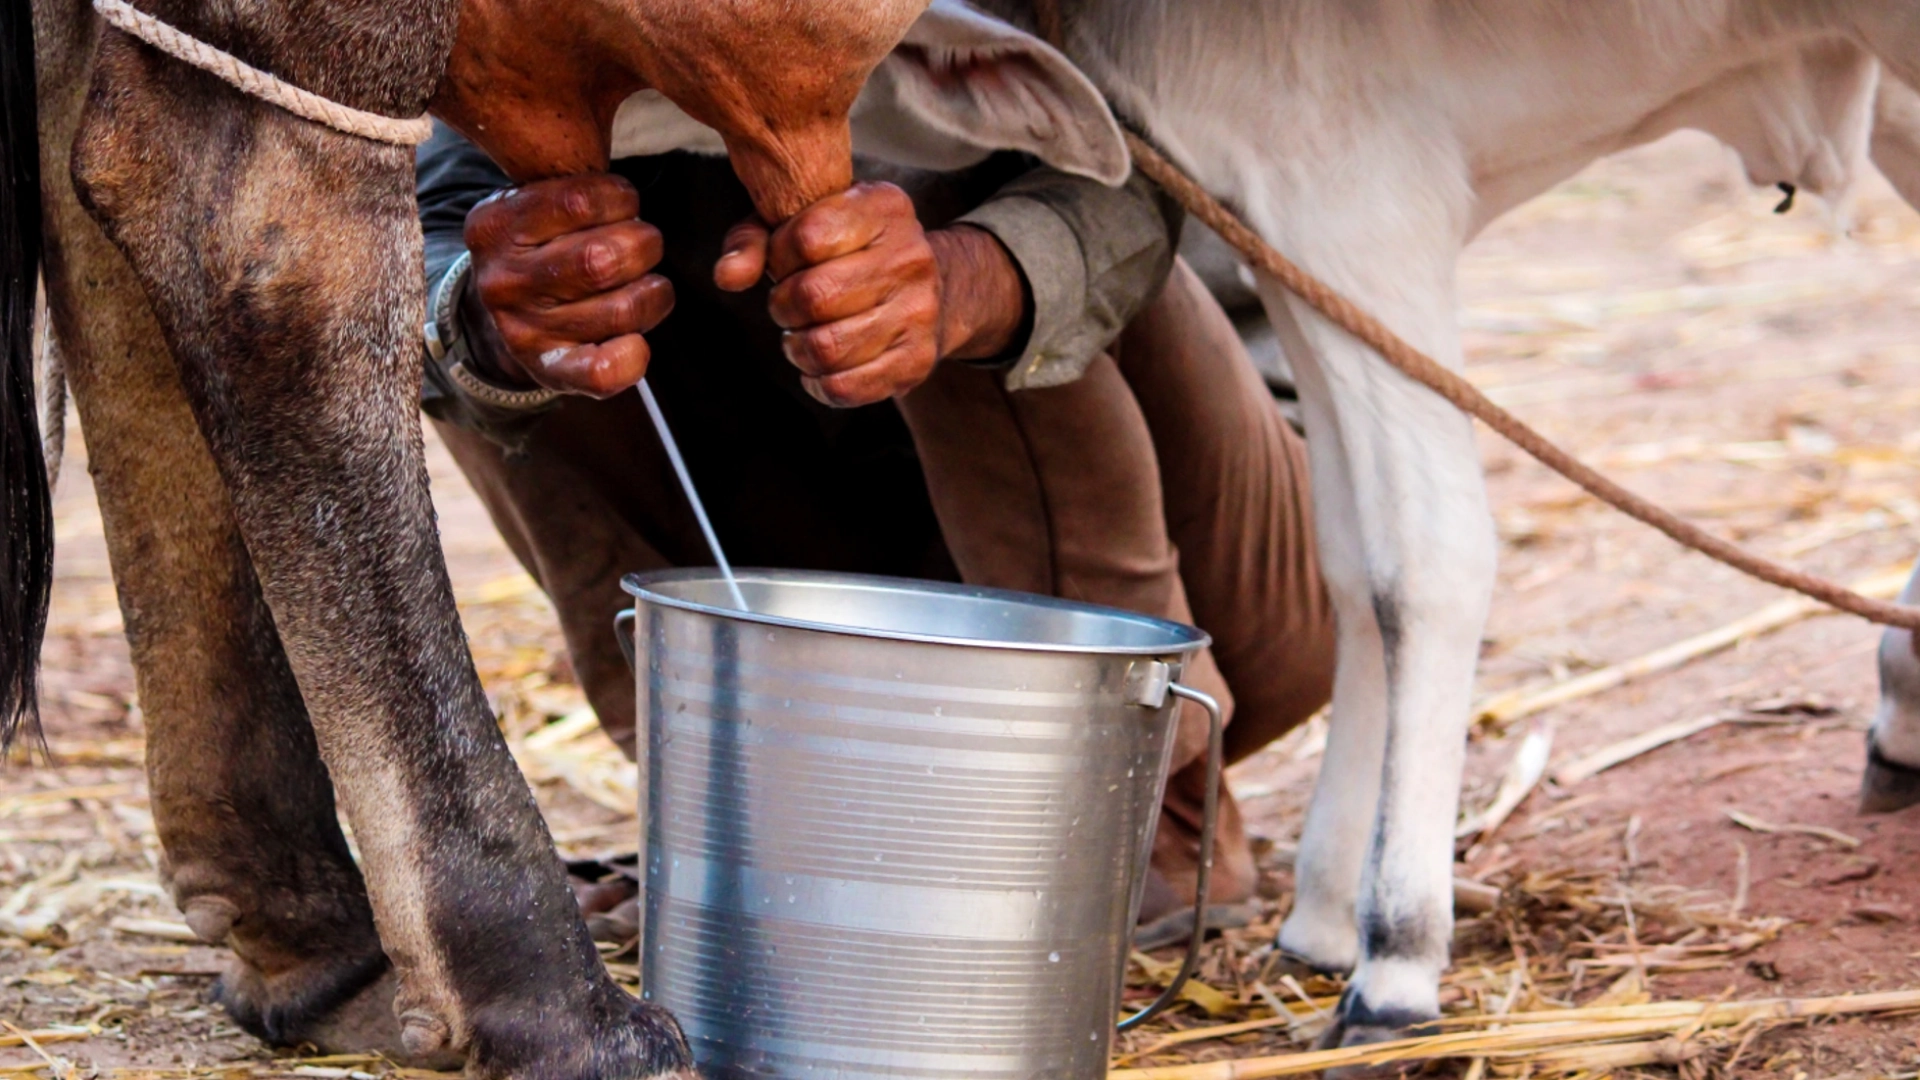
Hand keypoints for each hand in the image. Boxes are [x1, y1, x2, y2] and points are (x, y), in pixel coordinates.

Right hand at [463, 174, 674, 397]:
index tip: (623, 204)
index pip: (579, 199)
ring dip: (653, 294)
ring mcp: (522, 330)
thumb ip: (571, 187)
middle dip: (644, 245)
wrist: (497, 318)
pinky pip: (606, 370)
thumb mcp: (533, 205)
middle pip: (605, 259)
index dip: (622, 199)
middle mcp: (501, 279)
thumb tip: (626, 177)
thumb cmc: (538, 245)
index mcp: (494, 224)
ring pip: (622, 309)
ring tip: (646, 285)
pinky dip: (636, 354)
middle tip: (641, 245)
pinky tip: (635, 339)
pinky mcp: (548, 372)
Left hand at [714, 182, 1025, 406]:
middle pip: (815, 295)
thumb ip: (755, 239)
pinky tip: (819, 367)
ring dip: (797, 348)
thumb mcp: (805, 221)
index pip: (807, 237)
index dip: (779, 258)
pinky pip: (845, 387)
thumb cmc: (850, 252)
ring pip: (826, 348)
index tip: (786, 264)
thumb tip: (728, 277)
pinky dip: (817, 383)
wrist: (933, 290)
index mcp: (884, 207)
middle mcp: (910, 257)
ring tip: (802, 336)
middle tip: (788, 306)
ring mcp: (919, 312)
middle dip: (783, 307)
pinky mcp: (917, 361)